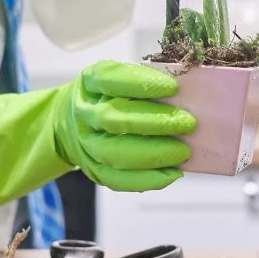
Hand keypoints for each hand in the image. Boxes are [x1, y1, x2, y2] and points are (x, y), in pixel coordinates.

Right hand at [51, 60, 194, 190]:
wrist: (71, 122)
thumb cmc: (107, 96)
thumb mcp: (118, 77)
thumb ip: (144, 81)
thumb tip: (185, 93)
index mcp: (90, 83)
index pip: (110, 80)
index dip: (141, 84)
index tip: (172, 88)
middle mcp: (84, 113)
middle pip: (113, 120)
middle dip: (154, 123)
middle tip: (187, 123)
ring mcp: (86, 144)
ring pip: (114, 153)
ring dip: (153, 153)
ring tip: (183, 151)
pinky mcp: (94, 170)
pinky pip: (119, 179)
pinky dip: (149, 178)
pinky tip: (173, 173)